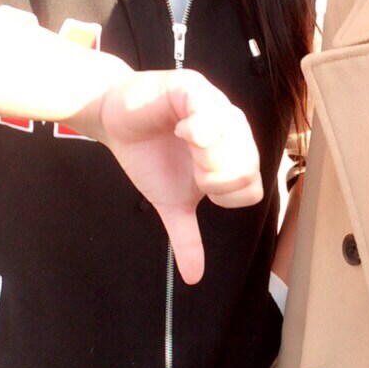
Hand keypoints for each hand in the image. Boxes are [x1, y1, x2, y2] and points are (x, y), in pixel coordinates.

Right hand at [95, 69, 263, 284]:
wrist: (115, 122)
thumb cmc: (150, 158)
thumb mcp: (171, 203)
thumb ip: (187, 237)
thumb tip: (193, 278)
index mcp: (234, 158)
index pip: (252, 187)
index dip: (225, 195)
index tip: (200, 188)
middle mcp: (234, 132)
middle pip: (248, 166)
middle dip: (215, 177)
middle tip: (191, 166)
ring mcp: (218, 107)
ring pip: (235, 139)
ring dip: (207, 153)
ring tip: (185, 144)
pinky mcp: (195, 89)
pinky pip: (210, 110)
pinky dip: (198, 127)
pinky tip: (182, 131)